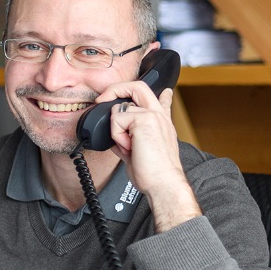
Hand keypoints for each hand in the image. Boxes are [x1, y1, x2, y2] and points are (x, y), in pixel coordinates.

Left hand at [94, 82, 200, 231]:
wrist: (162, 183)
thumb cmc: (154, 174)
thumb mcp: (140, 152)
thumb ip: (130, 140)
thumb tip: (116, 138)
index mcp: (162, 124)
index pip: (164, 100)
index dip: (163, 93)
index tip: (166, 92)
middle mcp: (159, 116)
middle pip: (138, 86)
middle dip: (117, 88)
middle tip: (103, 99)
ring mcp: (152, 115)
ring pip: (120, 108)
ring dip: (116, 129)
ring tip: (128, 146)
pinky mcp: (144, 119)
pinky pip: (117, 120)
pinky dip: (116, 135)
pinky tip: (128, 147)